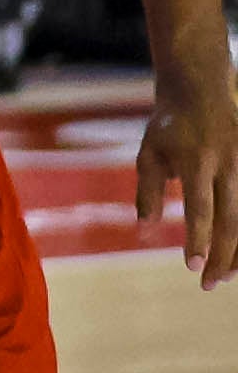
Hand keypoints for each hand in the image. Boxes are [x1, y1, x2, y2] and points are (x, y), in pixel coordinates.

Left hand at [145, 49, 237, 286]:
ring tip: (224, 277)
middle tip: (207, 284)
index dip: (198, 239)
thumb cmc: (170, 126)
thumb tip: (142, 233)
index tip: (191, 266)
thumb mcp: (149, 153)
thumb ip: (147, 193)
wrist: (203, 88)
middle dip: (222, 256)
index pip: (200, 208)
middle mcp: (226, 165)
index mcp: (196, 161)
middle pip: (230, 220)